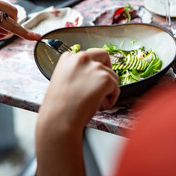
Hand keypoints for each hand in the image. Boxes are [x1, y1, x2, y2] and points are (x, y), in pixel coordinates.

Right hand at [35, 49, 119, 175]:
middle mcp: (81, 58)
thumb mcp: (63, 81)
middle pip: (104, 56)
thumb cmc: (58, 107)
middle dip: (106, 71)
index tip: (93, 79)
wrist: (59, 119)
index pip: (89, 55)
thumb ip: (76, 73)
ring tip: (95, 103)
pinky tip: (100, 106)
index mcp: (68, 57)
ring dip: (108, 90)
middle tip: (103, 86)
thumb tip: (90, 77)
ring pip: (112, 75)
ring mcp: (94, 67)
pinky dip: (112, 98)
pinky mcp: (105, 78)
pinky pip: (116, 88)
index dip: (94, 68)